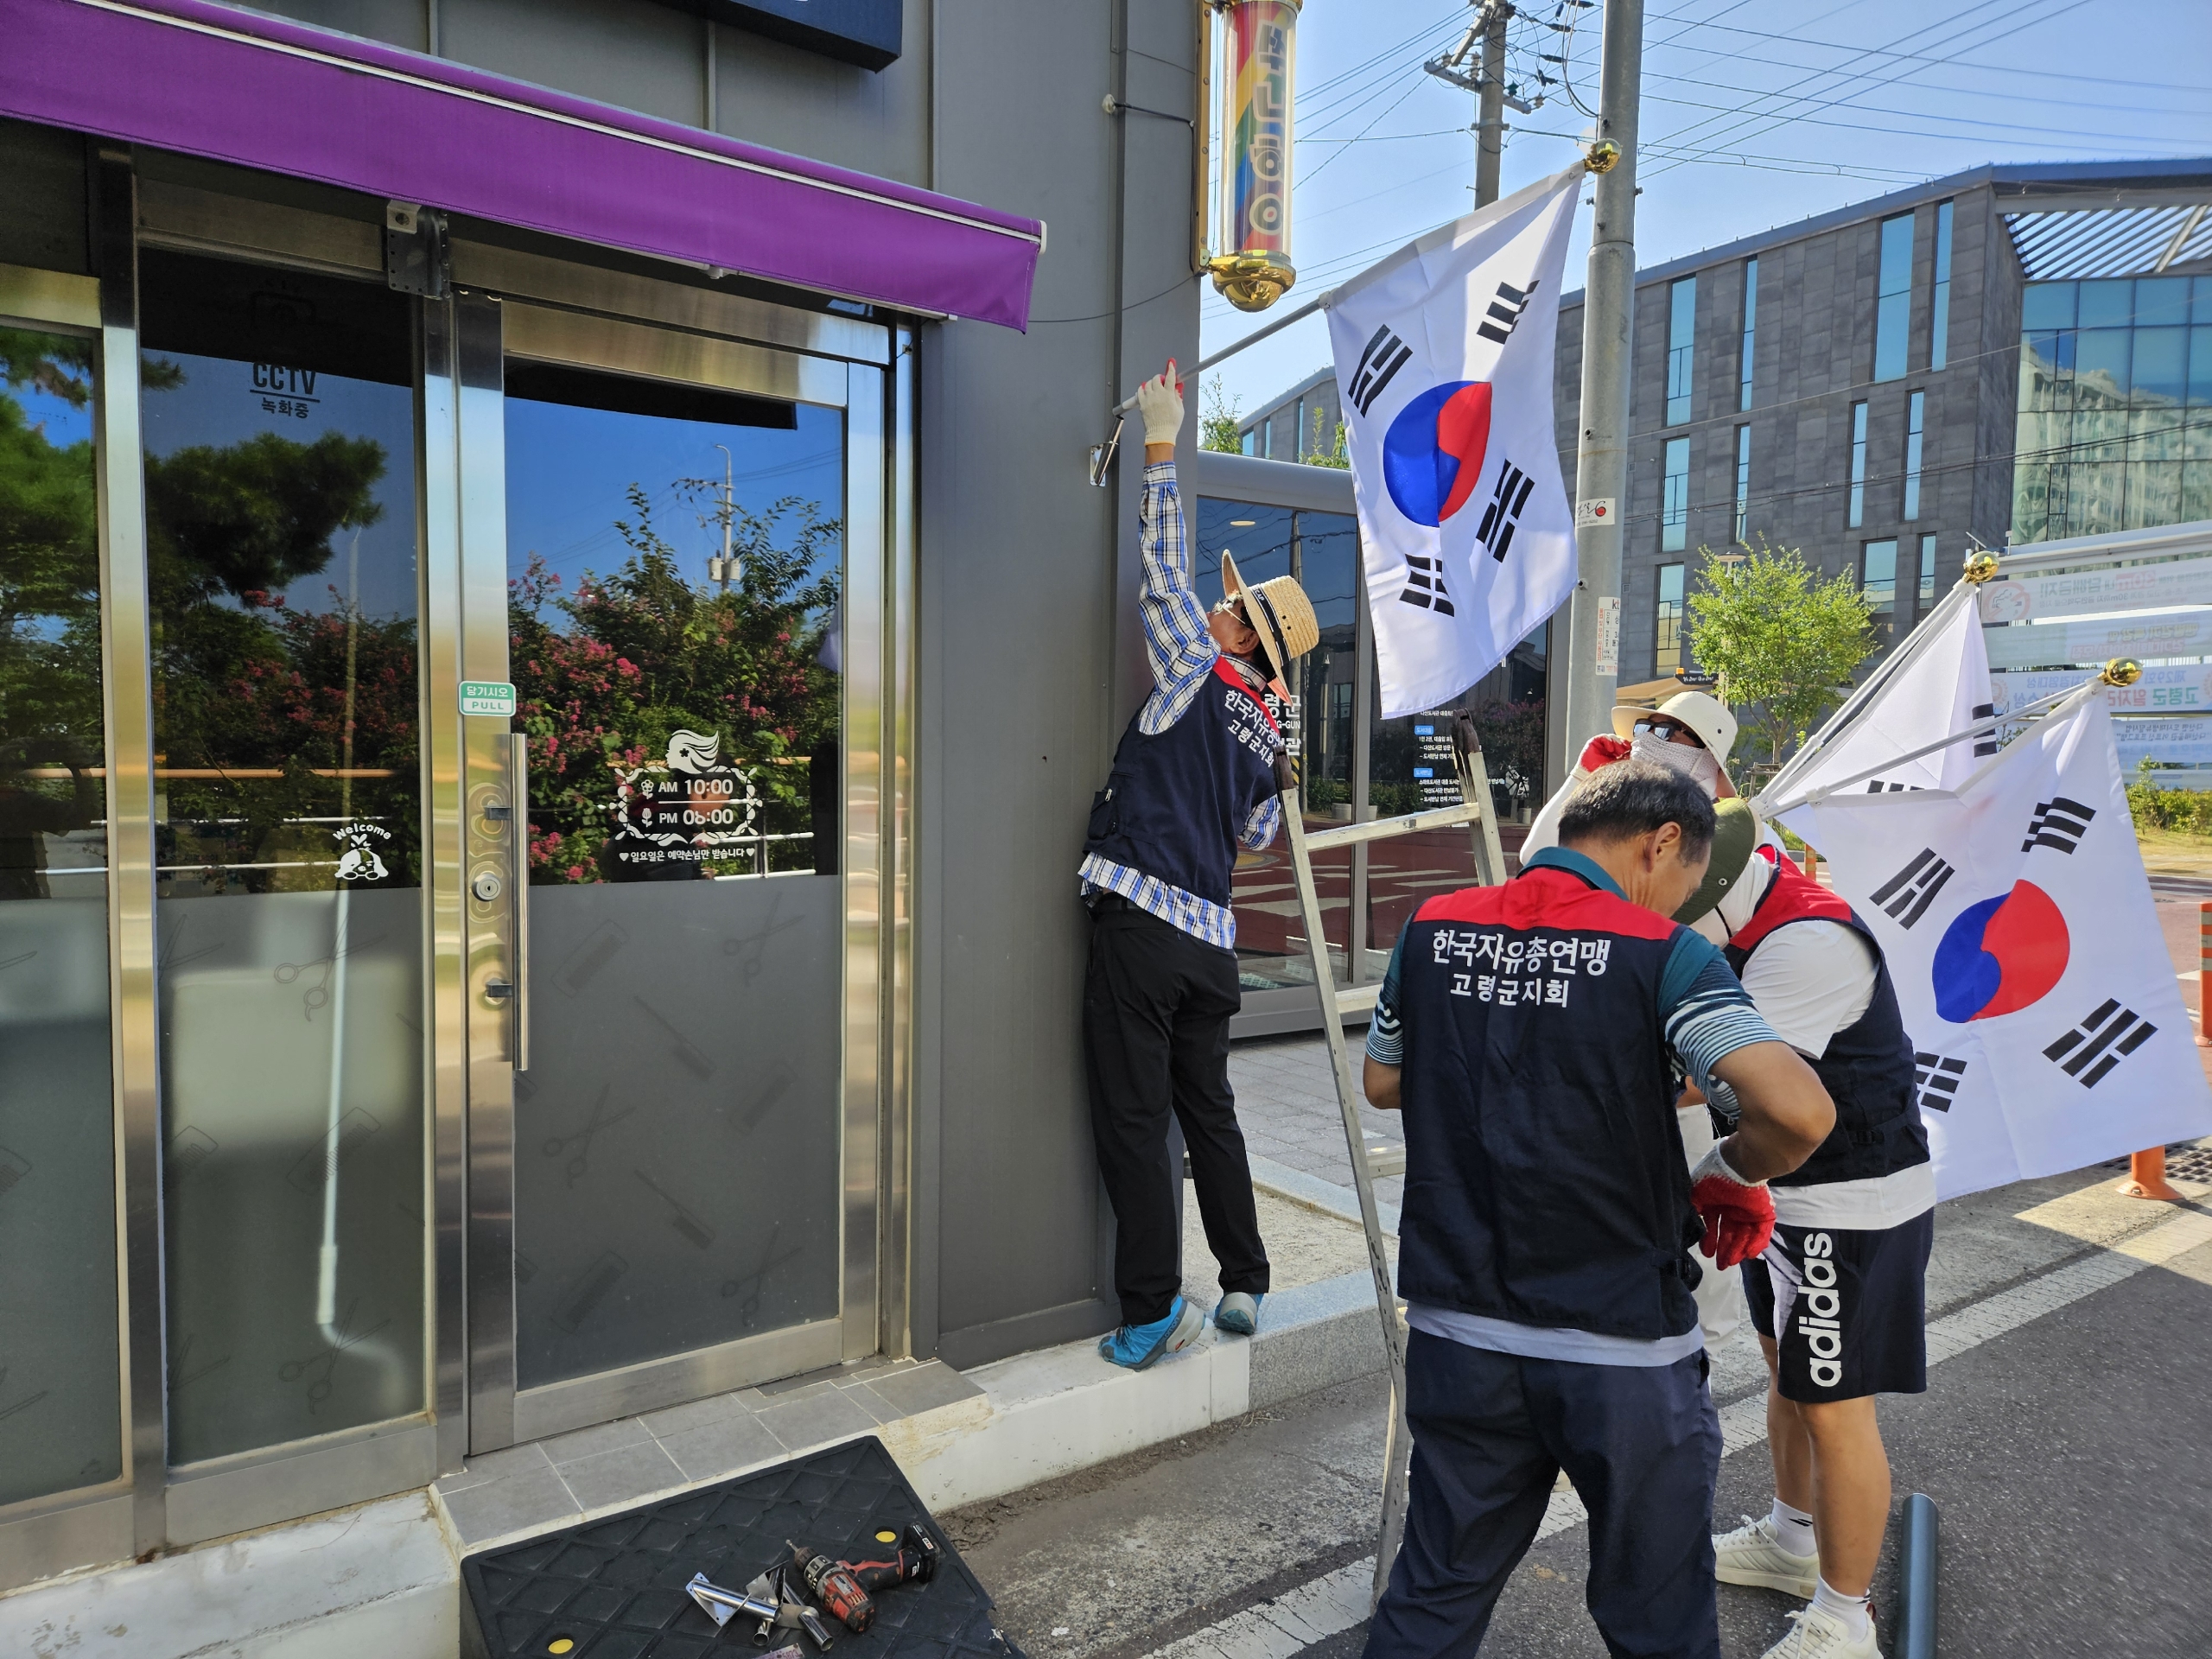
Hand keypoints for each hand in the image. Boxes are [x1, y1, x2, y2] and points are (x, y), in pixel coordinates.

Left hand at [1135, 360, 1184, 447]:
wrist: (1160, 434)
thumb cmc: (1171, 424)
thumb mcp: (1180, 409)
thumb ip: (1177, 396)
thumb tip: (1176, 388)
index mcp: (1169, 395)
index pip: (1170, 377)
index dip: (1171, 369)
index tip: (1171, 363)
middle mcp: (1158, 395)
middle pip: (1157, 379)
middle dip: (1160, 378)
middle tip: (1163, 382)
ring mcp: (1149, 399)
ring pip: (1148, 383)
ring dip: (1152, 383)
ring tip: (1155, 389)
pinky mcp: (1142, 404)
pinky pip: (1140, 391)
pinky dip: (1143, 389)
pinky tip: (1146, 391)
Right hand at [1687, 1142, 1773, 1269]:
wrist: (1739, 1165)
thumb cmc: (1715, 1176)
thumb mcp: (1696, 1192)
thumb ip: (1694, 1208)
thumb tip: (1691, 1223)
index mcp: (1716, 1202)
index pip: (1713, 1225)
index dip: (1709, 1240)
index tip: (1707, 1253)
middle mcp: (1732, 1209)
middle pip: (1728, 1233)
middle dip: (1724, 1250)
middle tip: (1720, 1266)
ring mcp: (1749, 1212)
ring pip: (1744, 1236)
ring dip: (1738, 1250)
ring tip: (1731, 1263)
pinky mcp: (1764, 1213)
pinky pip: (1762, 1232)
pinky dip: (1757, 1244)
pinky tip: (1749, 1255)